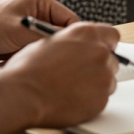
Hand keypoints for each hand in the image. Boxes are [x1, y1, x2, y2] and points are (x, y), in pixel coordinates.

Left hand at [0, 0, 79, 64]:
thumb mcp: (20, 31)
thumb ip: (45, 37)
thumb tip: (67, 46)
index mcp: (41, 3)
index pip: (70, 20)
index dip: (73, 37)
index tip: (74, 53)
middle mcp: (39, 14)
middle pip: (62, 34)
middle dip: (60, 48)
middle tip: (58, 62)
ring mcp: (32, 30)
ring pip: (51, 46)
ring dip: (46, 55)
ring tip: (39, 63)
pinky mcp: (25, 43)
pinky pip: (39, 53)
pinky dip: (37, 60)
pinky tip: (31, 65)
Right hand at [0, 22, 119, 133]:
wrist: (23, 94)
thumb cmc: (28, 69)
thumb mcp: (49, 41)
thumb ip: (71, 41)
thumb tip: (76, 46)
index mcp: (86, 33)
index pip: (111, 35)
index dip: (103, 44)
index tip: (97, 51)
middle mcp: (99, 52)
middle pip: (110, 58)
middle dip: (98, 65)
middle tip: (79, 72)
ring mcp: (103, 77)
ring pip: (108, 79)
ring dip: (95, 82)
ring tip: (72, 87)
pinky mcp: (101, 100)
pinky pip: (102, 98)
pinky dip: (91, 99)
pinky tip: (72, 98)